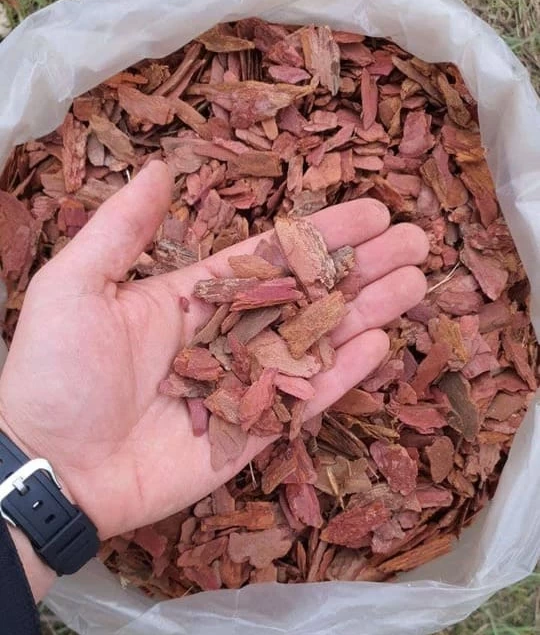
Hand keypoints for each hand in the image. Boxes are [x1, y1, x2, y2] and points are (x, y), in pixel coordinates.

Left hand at [0, 162, 427, 548]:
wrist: (50, 466)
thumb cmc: (55, 373)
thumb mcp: (74, 286)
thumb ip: (121, 229)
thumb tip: (157, 168)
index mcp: (191, 297)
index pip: (272, 257)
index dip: (321, 234)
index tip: (371, 209)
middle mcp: (227, 337)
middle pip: (308, 295)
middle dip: (362, 267)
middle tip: (416, 241)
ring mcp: (243, 386)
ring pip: (317, 342)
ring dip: (366, 312)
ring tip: (416, 283)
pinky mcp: (251, 434)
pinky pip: (304, 399)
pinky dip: (341, 374)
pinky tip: (379, 343)